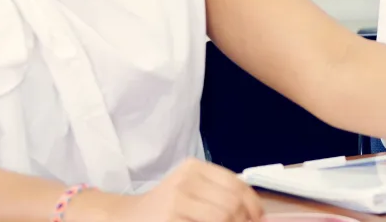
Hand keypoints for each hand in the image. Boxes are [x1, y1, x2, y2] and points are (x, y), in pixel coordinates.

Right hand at [103, 158, 265, 221]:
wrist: (127, 217)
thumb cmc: (165, 208)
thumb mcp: (192, 192)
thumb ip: (220, 196)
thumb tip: (257, 214)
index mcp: (195, 167)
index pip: (237, 184)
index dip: (253, 204)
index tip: (258, 218)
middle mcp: (187, 178)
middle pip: (233, 202)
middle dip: (244, 220)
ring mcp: (178, 197)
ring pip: (223, 215)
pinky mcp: (172, 215)